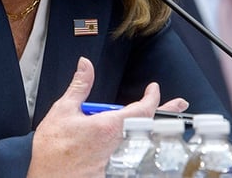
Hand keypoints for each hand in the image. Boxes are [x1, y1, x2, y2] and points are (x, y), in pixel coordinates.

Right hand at [27, 57, 165, 177]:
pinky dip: (134, 147)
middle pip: (149, 126)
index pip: (142, 109)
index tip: (154, 89)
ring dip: (150, 130)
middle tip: (179, 105)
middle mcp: (118, 144)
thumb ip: (80, 86)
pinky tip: (137, 144)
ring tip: (161, 121)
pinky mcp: (112, 171)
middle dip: (166, 114)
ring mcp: (117, 160)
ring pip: (139, 141)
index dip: (153, 97)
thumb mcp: (63, 110)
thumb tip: (85, 65)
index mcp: (109, 126)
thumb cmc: (52, 151)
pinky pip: (128, 156)